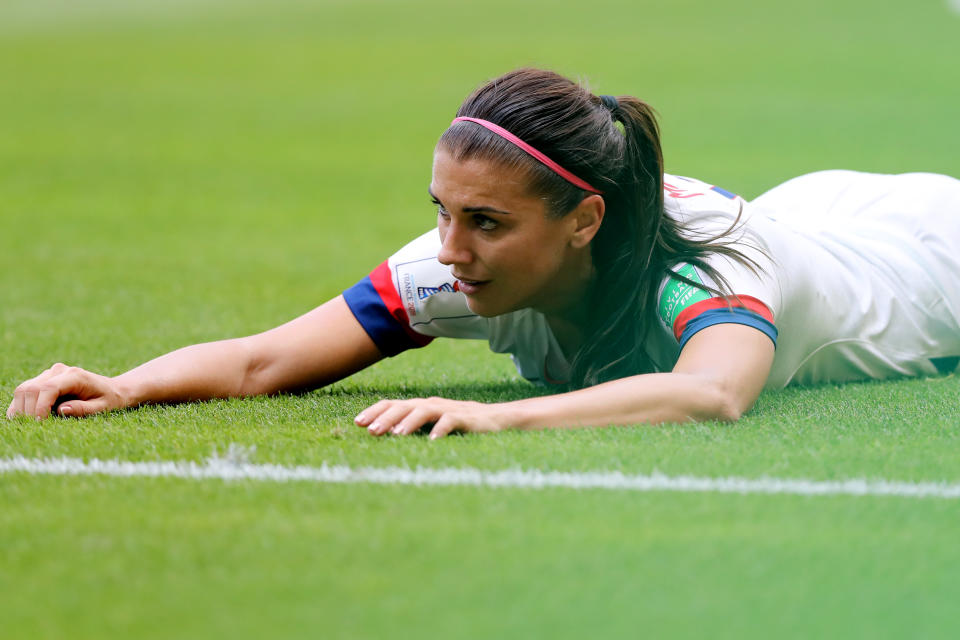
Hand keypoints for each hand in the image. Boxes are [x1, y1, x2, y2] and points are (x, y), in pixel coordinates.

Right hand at [7, 363, 126, 419]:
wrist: (113, 389)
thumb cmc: (110, 399)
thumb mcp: (102, 408)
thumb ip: (83, 409)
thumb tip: (61, 410)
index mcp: (75, 376)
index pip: (48, 388)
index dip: (39, 407)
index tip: (40, 423)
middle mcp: (59, 371)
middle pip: (31, 389)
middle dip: (28, 410)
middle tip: (34, 428)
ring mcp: (50, 374)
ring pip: (23, 389)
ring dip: (21, 408)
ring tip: (30, 425)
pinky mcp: (44, 380)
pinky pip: (25, 391)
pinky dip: (21, 405)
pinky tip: (26, 418)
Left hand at [355, 396, 510, 438]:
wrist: (499, 420)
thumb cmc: (460, 426)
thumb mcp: (433, 426)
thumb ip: (413, 428)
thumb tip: (383, 435)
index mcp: (421, 406)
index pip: (393, 404)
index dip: (375, 411)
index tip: (357, 423)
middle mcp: (432, 404)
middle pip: (405, 406)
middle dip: (386, 417)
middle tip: (370, 431)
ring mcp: (449, 409)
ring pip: (424, 410)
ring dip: (409, 421)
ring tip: (396, 435)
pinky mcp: (467, 419)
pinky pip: (451, 421)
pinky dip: (440, 429)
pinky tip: (432, 440)